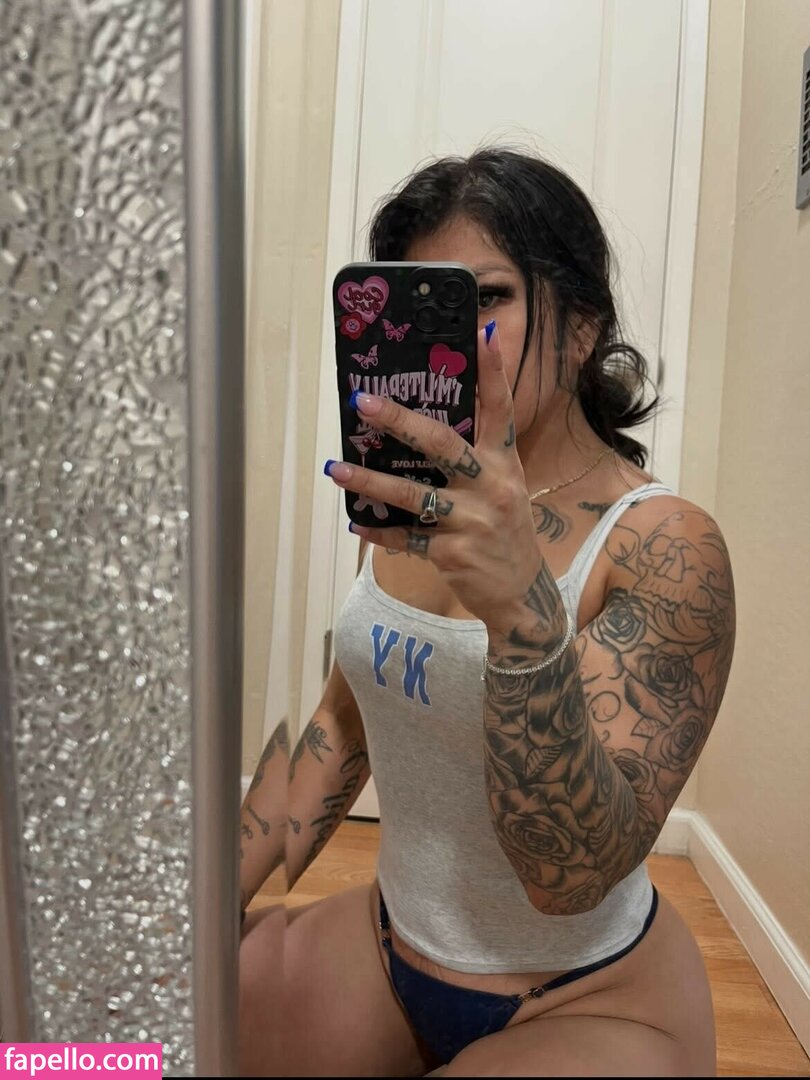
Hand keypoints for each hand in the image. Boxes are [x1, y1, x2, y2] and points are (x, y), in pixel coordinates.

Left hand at [325, 324, 547, 637]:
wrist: (520, 593)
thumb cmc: (503, 532)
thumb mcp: (502, 488)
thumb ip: (474, 460)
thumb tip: (421, 427)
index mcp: (504, 464)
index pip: (501, 411)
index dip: (493, 373)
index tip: (481, 335)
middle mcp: (492, 487)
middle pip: (442, 445)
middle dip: (400, 421)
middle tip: (362, 402)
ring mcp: (473, 521)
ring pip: (413, 494)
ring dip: (370, 480)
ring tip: (336, 469)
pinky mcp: (453, 553)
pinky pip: (406, 538)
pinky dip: (379, 531)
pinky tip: (356, 521)